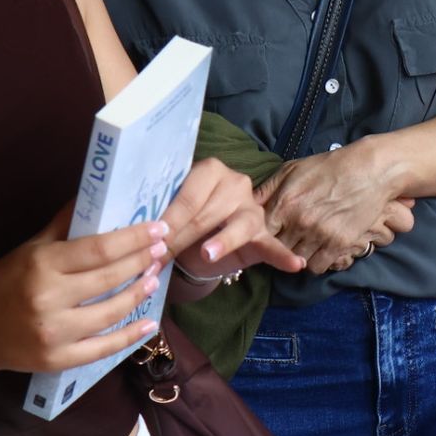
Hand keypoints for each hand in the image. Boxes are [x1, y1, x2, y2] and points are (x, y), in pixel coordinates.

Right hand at [0, 207, 169, 381]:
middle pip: (109, 278)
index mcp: (42, 265)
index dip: (134, 238)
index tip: (159, 228)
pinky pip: (102, 348)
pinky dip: (130, 336)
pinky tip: (149, 323)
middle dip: (142, 262)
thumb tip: (96, 194)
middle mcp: (47, 298)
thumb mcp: (30, 248)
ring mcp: (53, 332)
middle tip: (162, 250)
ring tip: (154, 278)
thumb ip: (65, 224)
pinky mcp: (56, 360)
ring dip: (139, 295)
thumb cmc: (2, 284)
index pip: (99, 249)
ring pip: (111, 312)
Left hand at [162, 158, 305, 282]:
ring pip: (239, 225)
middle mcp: (236, 183)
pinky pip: (273, 244)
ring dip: (224, 241)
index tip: (150, 242)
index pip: (188, 197)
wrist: (199, 242)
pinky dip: (282, 255)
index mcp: (210, 170)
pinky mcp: (264, 234)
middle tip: (159, 260)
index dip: (168, 221)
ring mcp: (252, 209)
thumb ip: (159, 219)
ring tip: (209, 254)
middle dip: (182, 238)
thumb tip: (139, 236)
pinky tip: (296, 264)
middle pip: (208, 212)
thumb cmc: (181, 222)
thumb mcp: (167, 215)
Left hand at [254, 144, 399, 275]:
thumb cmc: (330, 167)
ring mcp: (320, 234)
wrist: (372, 170)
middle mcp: (299, 222)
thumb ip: (267, 190)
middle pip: (276, 250)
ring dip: (297, 256)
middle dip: (278, 247)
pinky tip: (320, 249)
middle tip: (286, 241)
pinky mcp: (339, 243)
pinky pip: (317, 267)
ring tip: (304, 244)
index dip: (260, 238)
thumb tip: (246, 206)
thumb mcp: (292, 170)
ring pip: (296, 262)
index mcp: (284, 203)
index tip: (266, 236)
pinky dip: (316, 261)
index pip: (259, 235)